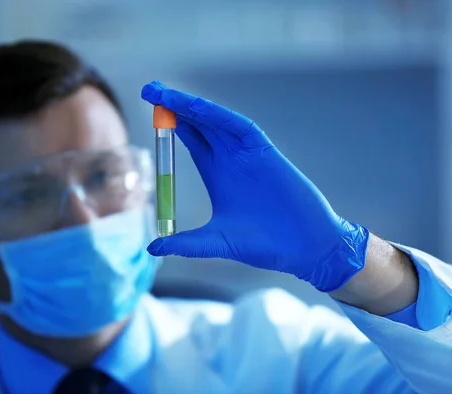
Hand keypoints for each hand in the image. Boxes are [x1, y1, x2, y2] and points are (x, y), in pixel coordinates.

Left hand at [141, 81, 368, 291]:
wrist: (302, 246)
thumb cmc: (263, 244)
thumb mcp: (216, 242)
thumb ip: (186, 243)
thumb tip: (152, 247)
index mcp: (216, 173)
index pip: (189, 139)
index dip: (169, 124)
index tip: (148, 109)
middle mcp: (229, 158)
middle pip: (198, 123)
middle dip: (174, 106)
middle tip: (149, 89)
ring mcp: (247, 153)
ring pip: (214, 121)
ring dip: (190, 106)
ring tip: (163, 93)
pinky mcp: (265, 152)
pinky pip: (239, 127)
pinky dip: (218, 117)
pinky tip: (196, 109)